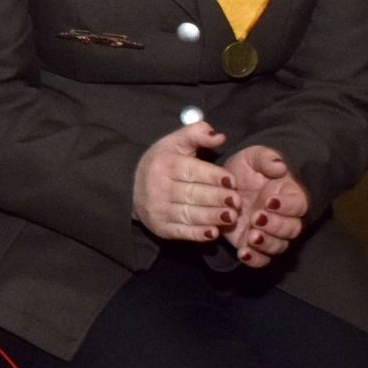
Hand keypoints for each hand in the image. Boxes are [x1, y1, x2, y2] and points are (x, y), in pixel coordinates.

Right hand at [132, 120, 237, 242]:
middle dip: (216, 198)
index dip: (213, 176)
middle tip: (237, 201)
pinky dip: (198, 234)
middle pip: (192, 194)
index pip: (191, 171)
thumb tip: (219, 136)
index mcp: (164, 164)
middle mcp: (158, 187)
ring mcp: (158, 210)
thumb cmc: (162, 162)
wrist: (131, 187)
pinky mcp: (160, 228)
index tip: (231, 180)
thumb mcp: (175, 143)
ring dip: (211, 217)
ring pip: (189, 214)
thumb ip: (196, 133)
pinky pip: (181, 232)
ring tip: (231, 217)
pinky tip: (213, 232)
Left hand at [220, 145, 308, 268]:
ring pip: (278, 245)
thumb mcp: (254, 156)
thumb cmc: (249, 167)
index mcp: (289, 195)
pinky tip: (243, 254)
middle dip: (276, 226)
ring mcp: (269, 232)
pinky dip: (255, 259)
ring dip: (266, 244)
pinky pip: (261, 258)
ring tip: (251, 237)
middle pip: (291, 229)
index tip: (270, 201)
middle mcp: (283, 217)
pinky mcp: (252, 243)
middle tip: (257, 218)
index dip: (287, 205)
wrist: (228, 182)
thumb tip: (280, 165)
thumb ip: (267, 158)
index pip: (298, 204)